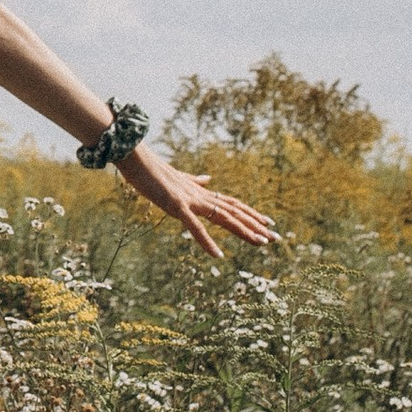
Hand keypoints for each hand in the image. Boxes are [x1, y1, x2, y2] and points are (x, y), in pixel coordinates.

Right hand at [117, 144, 278, 257]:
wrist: (135, 157)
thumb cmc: (150, 169)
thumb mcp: (176, 177)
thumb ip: (193, 180)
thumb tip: (208, 179)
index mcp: (199, 192)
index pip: (231, 204)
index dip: (250, 214)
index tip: (268, 223)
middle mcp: (199, 195)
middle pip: (234, 212)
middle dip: (256, 225)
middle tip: (277, 238)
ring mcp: (189, 200)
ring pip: (223, 217)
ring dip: (243, 231)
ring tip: (261, 242)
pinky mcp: (176, 205)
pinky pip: (195, 227)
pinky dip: (207, 241)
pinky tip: (218, 254)